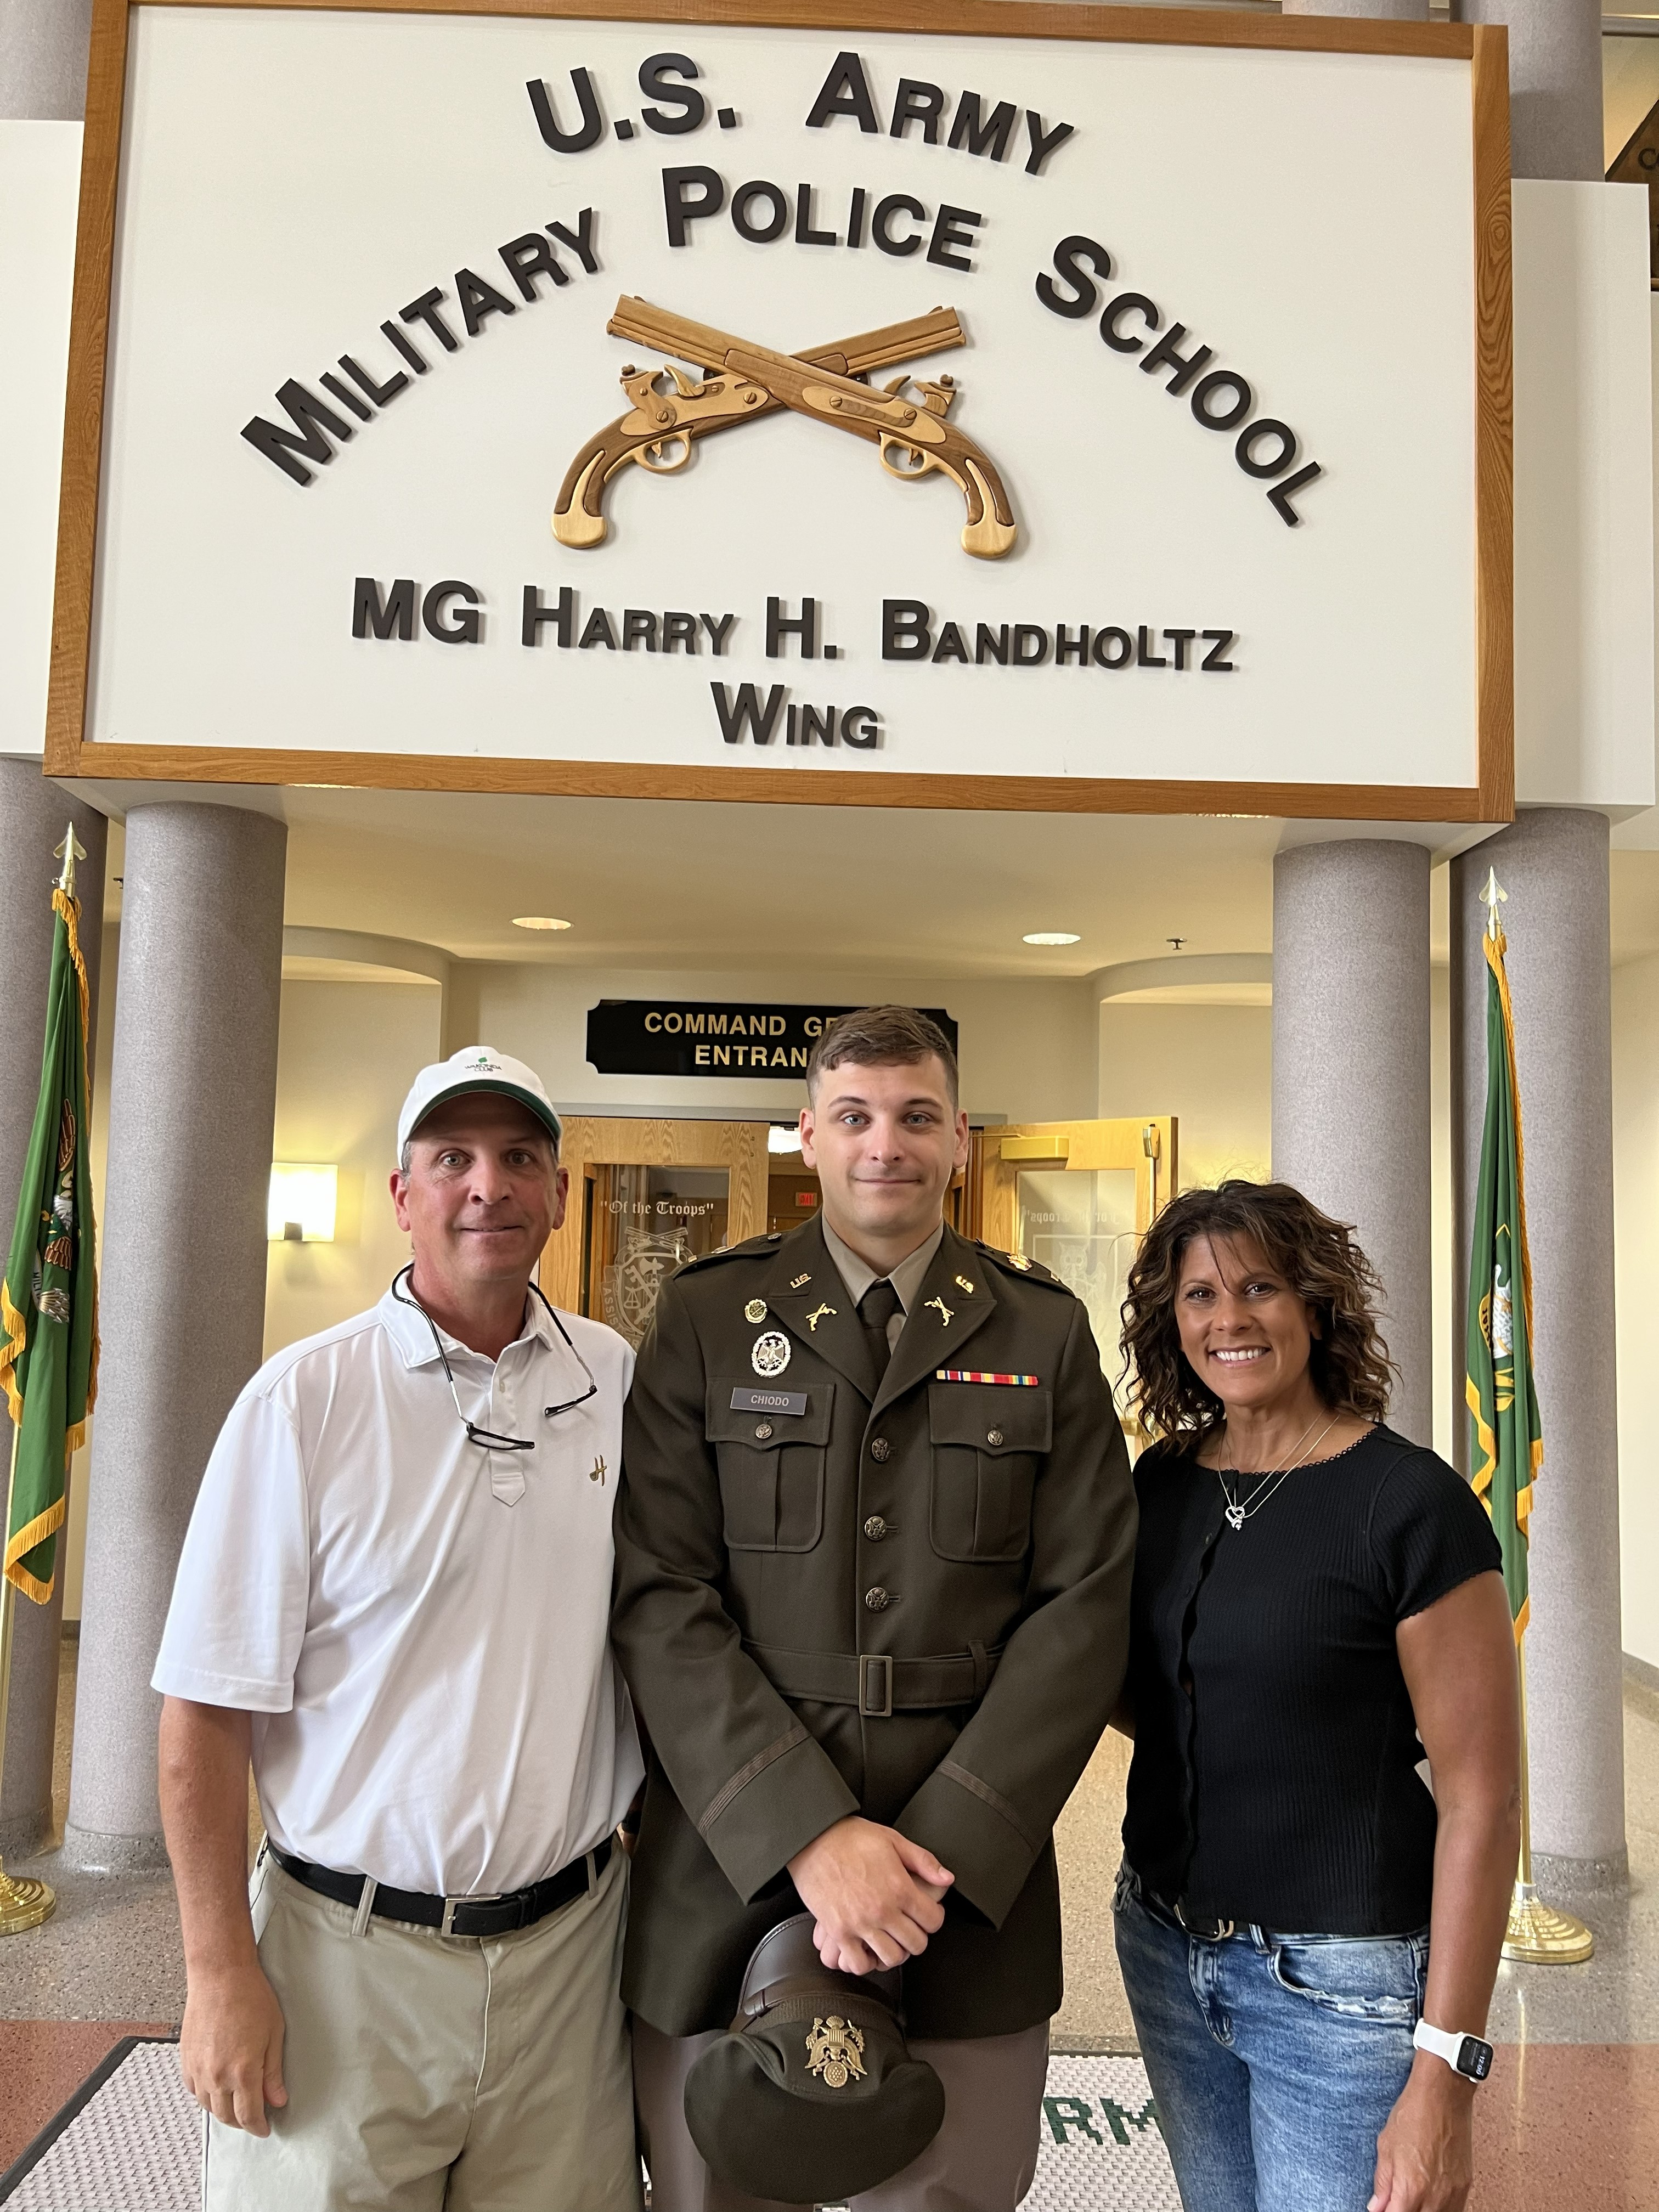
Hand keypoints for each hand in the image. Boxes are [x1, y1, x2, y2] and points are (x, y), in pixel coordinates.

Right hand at [179, 1960, 288, 2134]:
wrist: (220, 1975)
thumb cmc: (250, 1997)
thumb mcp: (274, 2034)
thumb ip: (273, 2073)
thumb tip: (278, 2099)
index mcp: (243, 2071)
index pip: (250, 2115)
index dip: (259, 2126)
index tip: (265, 2128)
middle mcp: (217, 2076)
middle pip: (228, 2116)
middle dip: (242, 2122)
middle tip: (254, 2117)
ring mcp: (198, 2069)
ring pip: (209, 2107)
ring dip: (223, 2111)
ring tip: (237, 2104)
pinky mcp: (186, 2060)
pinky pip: (194, 2090)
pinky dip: (206, 2096)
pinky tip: (216, 2089)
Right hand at [788, 1816, 953, 1974]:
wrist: (813, 1839)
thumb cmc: (850, 1838)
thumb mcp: (893, 1840)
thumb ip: (923, 1861)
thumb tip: (946, 1879)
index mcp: (899, 1887)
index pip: (932, 1921)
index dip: (934, 1917)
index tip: (926, 1913)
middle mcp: (882, 1910)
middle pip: (915, 1944)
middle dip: (917, 1937)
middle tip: (909, 1927)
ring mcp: (859, 1923)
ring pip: (891, 1958)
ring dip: (894, 1951)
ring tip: (890, 1939)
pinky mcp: (838, 1931)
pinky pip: (858, 1963)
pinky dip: (865, 1961)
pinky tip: (867, 1948)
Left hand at [1369, 2055, 1474, 2211]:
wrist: (1443, 2095)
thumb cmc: (1413, 2114)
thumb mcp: (1386, 2146)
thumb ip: (1382, 2182)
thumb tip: (1376, 2206)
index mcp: (1411, 2188)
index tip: (1381, 2208)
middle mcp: (1435, 2196)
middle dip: (1403, 2210)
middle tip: (1396, 2200)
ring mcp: (1453, 2193)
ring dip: (1422, 2211)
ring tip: (1412, 2197)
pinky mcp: (1465, 2186)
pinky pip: (1454, 2210)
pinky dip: (1439, 2209)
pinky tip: (1429, 2200)